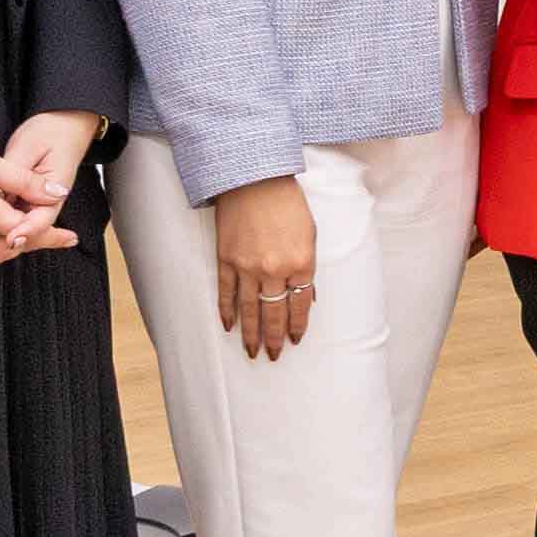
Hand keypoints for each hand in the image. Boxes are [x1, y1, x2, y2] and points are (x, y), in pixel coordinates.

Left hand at [0, 108, 106, 272]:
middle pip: (21, 235)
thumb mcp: (31, 149)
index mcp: (53, 192)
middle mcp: (41, 205)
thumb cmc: (49, 134)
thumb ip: (22, 177)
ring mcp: (27, 206)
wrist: (61, 127)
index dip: (25, 231)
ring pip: (5, 232)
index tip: (10, 238)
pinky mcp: (14, 203)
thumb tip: (14, 195)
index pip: (40, 219)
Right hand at [209, 170, 319, 361]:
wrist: (253, 180)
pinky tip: (228, 327)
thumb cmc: (287, 204)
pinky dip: (226, 312)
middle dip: (274, 338)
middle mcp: (274, 270)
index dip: (297, 326)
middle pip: (274, 313)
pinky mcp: (226, 260)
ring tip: (252, 351)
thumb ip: (308, 267)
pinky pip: (226, 293)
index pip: (299, 305)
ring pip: (248, 310)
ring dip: (251, 333)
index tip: (295, 340)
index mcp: (301, 263)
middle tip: (273, 356)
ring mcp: (247, 267)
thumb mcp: (310, 234)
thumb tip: (307, 297)